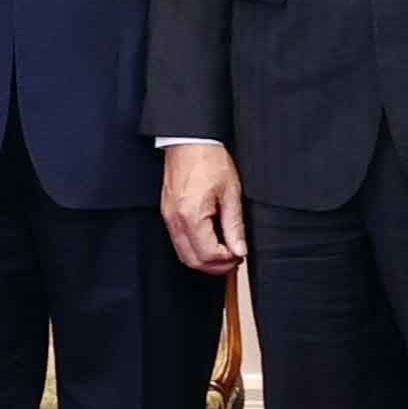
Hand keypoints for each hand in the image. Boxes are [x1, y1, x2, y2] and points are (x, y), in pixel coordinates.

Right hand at [160, 141, 247, 272]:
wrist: (189, 141)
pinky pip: (178, 241)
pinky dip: (194, 248)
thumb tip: (240, 250)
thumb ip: (234, 226)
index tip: (240, 255)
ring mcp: (168, 217)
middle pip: (192, 260)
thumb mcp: (231, 193)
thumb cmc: (209, 160)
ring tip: (224, 253)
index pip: (208, 255)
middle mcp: (175, 220)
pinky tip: (210, 242)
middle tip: (234, 259)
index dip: (227, 261)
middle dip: (215, 266)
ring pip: (183, 254)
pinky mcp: (167, 213)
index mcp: (191, 215)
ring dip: (204, 260)